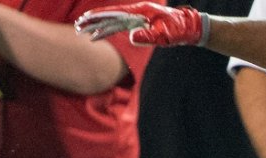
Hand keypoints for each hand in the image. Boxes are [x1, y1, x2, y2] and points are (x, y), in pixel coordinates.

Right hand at [75, 2, 206, 45]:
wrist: (188, 27)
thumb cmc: (178, 29)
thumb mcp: (165, 34)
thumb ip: (148, 35)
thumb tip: (131, 38)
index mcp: (140, 12)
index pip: (115, 13)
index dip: (100, 15)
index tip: (86, 18)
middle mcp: (135, 14)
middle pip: (109, 17)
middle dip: (92, 21)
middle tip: (76, 26)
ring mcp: (135, 19)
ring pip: (111, 23)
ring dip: (96, 27)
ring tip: (80, 31)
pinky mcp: (137, 26)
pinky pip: (117, 29)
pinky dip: (106, 32)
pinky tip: (96, 36)